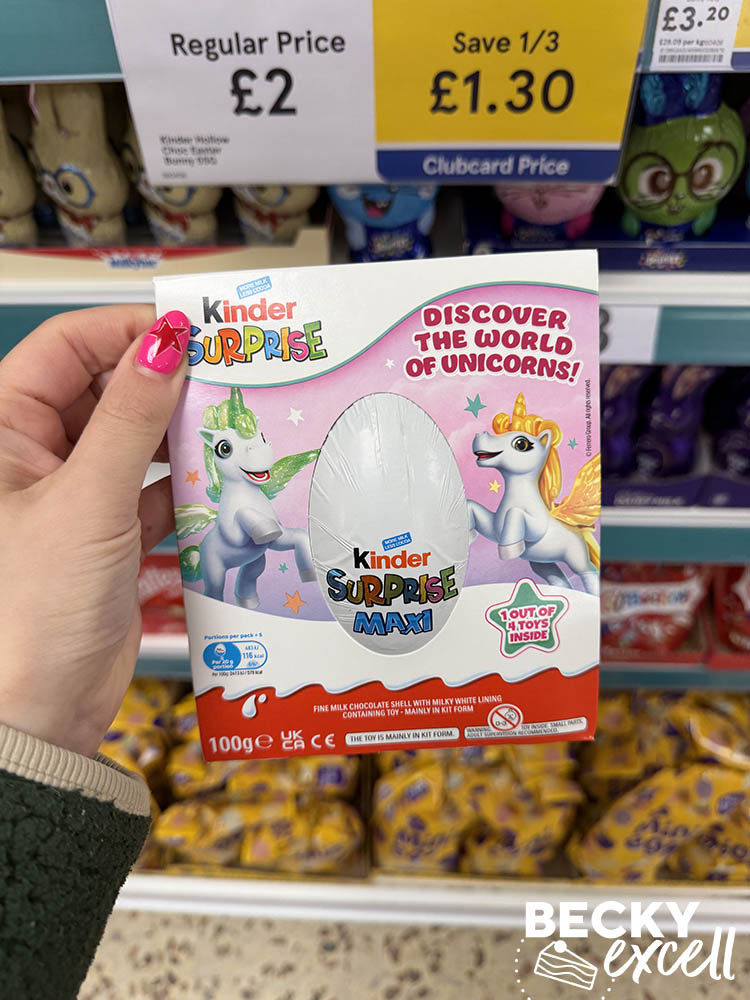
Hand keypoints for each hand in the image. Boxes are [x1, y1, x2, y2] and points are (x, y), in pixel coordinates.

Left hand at [0, 305, 189, 755]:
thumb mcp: (87, 501)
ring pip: (135, 440)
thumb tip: (162, 343)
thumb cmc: (29, 612)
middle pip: (106, 390)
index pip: (67, 349)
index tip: (189, 331)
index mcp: (1, 432)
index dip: (127, 332)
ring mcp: (73, 496)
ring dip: (180, 437)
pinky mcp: (107, 534)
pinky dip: (184, 488)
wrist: (40, 712)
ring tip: (228, 430)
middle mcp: (33, 457)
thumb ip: (131, 419)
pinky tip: (215, 487)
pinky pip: (152, 490)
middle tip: (224, 378)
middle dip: (164, 385)